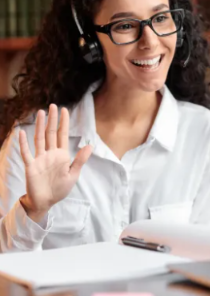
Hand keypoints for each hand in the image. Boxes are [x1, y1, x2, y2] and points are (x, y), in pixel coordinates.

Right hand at [19, 104, 92, 222]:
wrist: (46, 202)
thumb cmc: (60, 189)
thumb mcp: (73, 174)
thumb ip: (80, 160)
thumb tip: (90, 145)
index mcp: (62, 155)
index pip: (63, 134)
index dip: (64, 122)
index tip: (65, 110)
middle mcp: (50, 153)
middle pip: (51, 133)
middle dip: (53, 119)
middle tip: (53, 105)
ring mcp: (40, 159)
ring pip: (39, 138)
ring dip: (40, 126)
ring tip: (41, 113)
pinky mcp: (30, 166)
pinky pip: (26, 153)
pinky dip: (23, 143)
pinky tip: (22, 133)